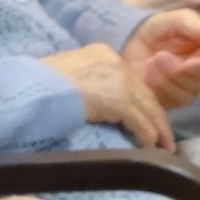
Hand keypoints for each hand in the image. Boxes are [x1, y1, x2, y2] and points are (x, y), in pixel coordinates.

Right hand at [42, 42, 174, 148]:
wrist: (34, 86)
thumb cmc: (39, 83)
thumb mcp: (66, 74)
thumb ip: (85, 82)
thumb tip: (91, 99)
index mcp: (102, 53)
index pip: (129, 79)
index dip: (141, 99)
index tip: (147, 114)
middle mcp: (115, 62)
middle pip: (145, 92)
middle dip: (156, 116)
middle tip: (165, 136)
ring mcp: (119, 81)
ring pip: (149, 107)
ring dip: (159, 129)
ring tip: (165, 146)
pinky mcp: (119, 101)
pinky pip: (141, 122)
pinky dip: (148, 136)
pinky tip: (150, 147)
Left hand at [127, 11, 199, 111]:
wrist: (130, 44)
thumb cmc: (157, 29)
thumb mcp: (172, 19)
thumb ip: (192, 24)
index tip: (188, 63)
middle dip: (179, 71)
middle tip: (159, 56)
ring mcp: (190, 88)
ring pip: (187, 94)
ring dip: (165, 78)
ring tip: (150, 62)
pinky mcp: (174, 100)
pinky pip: (172, 102)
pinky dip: (157, 89)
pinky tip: (147, 75)